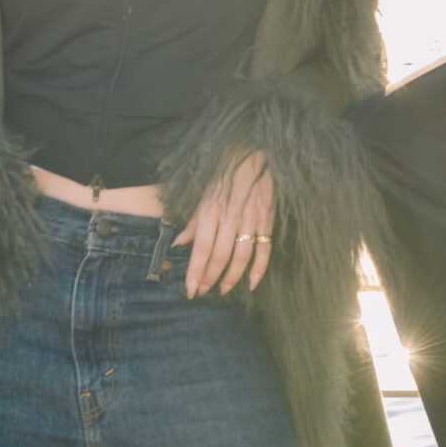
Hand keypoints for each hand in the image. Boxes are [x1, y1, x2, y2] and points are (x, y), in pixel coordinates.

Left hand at [176, 150, 272, 296]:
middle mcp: (230, 218)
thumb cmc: (223, 175)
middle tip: (203, 293)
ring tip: (223, 290)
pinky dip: (260, 269)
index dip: (196, 272)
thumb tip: (178, 244)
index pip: (201, 249)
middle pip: (220, 256)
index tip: (190, 290)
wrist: (253, 153)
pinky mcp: (267, 220)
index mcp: (211, 211)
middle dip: (210, 279)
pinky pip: (265, 250)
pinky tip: (252, 284)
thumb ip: (192, 222)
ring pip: (241, 257)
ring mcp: (251, 219)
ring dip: (231, 278)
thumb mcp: (202, 195)